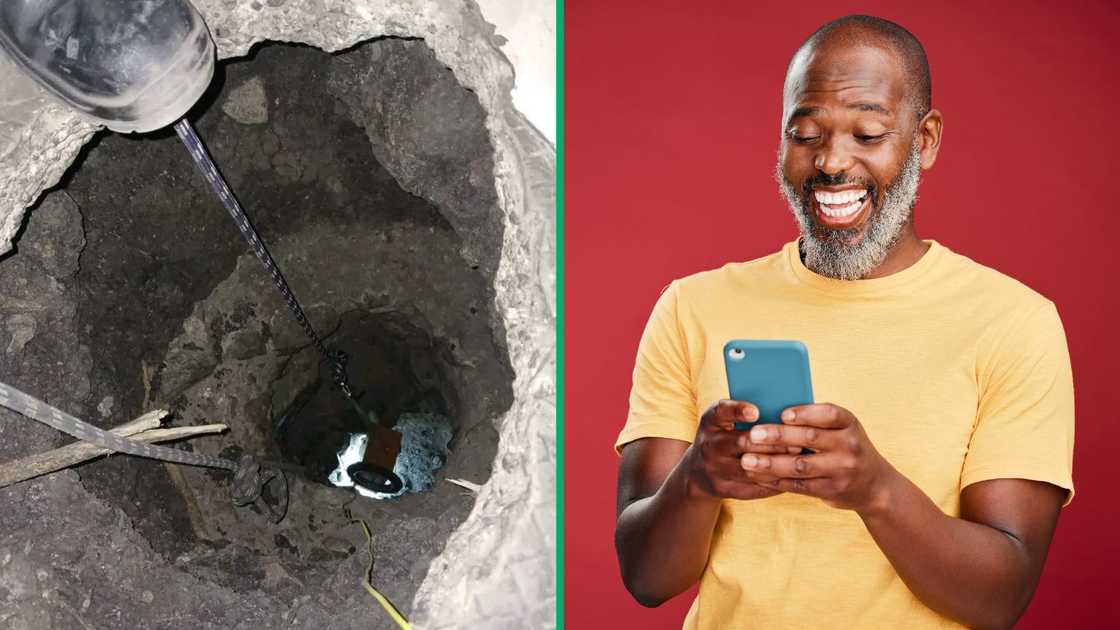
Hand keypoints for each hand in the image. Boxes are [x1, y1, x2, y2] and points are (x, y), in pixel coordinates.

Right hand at [686, 400, 799, 500]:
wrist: (697, 471)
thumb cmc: (722, 437)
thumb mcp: (723, 422)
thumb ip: (745, 415)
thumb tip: (785, 411)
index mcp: (710, 422)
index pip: (720, 412)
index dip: (737, 411)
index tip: (756, 411)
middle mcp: (709, 445)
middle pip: (741, 443)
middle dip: (771, 442)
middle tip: (797, 441)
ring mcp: (714, 469)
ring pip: (750, 469)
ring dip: (776, 464)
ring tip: (798, 459)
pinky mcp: (723, 489)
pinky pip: (752, 488)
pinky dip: (773, 483)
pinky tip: (791, 477)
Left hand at [739, 403, 895, 511]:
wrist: (874, 485)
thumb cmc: (845, 447)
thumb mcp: (841, 429)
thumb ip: (816, 421)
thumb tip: (771, 408)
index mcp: (849, 423)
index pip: (829, 414)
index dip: (805, 413)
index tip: (783, 414)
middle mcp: (849, 445)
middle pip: (810, 438)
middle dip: (778, 436)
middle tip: (753, 435)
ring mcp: (841, 470)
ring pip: (800, 465)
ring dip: (770, 462)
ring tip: (747, 460)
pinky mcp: (831, 490)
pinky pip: (798, 485)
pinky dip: (775, 480)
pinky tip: (757, 475)